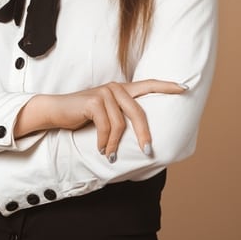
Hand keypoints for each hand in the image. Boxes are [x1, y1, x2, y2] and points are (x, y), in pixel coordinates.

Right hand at [17, 80, 185, 162]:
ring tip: (109, 155)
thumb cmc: (82, 116)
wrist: (56, 111)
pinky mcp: (94, 101)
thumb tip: (141, 135)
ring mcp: (105, 93)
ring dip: (115, 144)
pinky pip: (107, 127)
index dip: (167, 86)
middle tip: (148, 151)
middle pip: (139, 112)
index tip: (184, 88)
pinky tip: (101, 150)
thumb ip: (121, 116)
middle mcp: (115, 88)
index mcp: (121, 89)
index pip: (149, 85)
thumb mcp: (105, 115)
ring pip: (121, 124)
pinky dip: (105, 142)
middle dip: (144, 134)